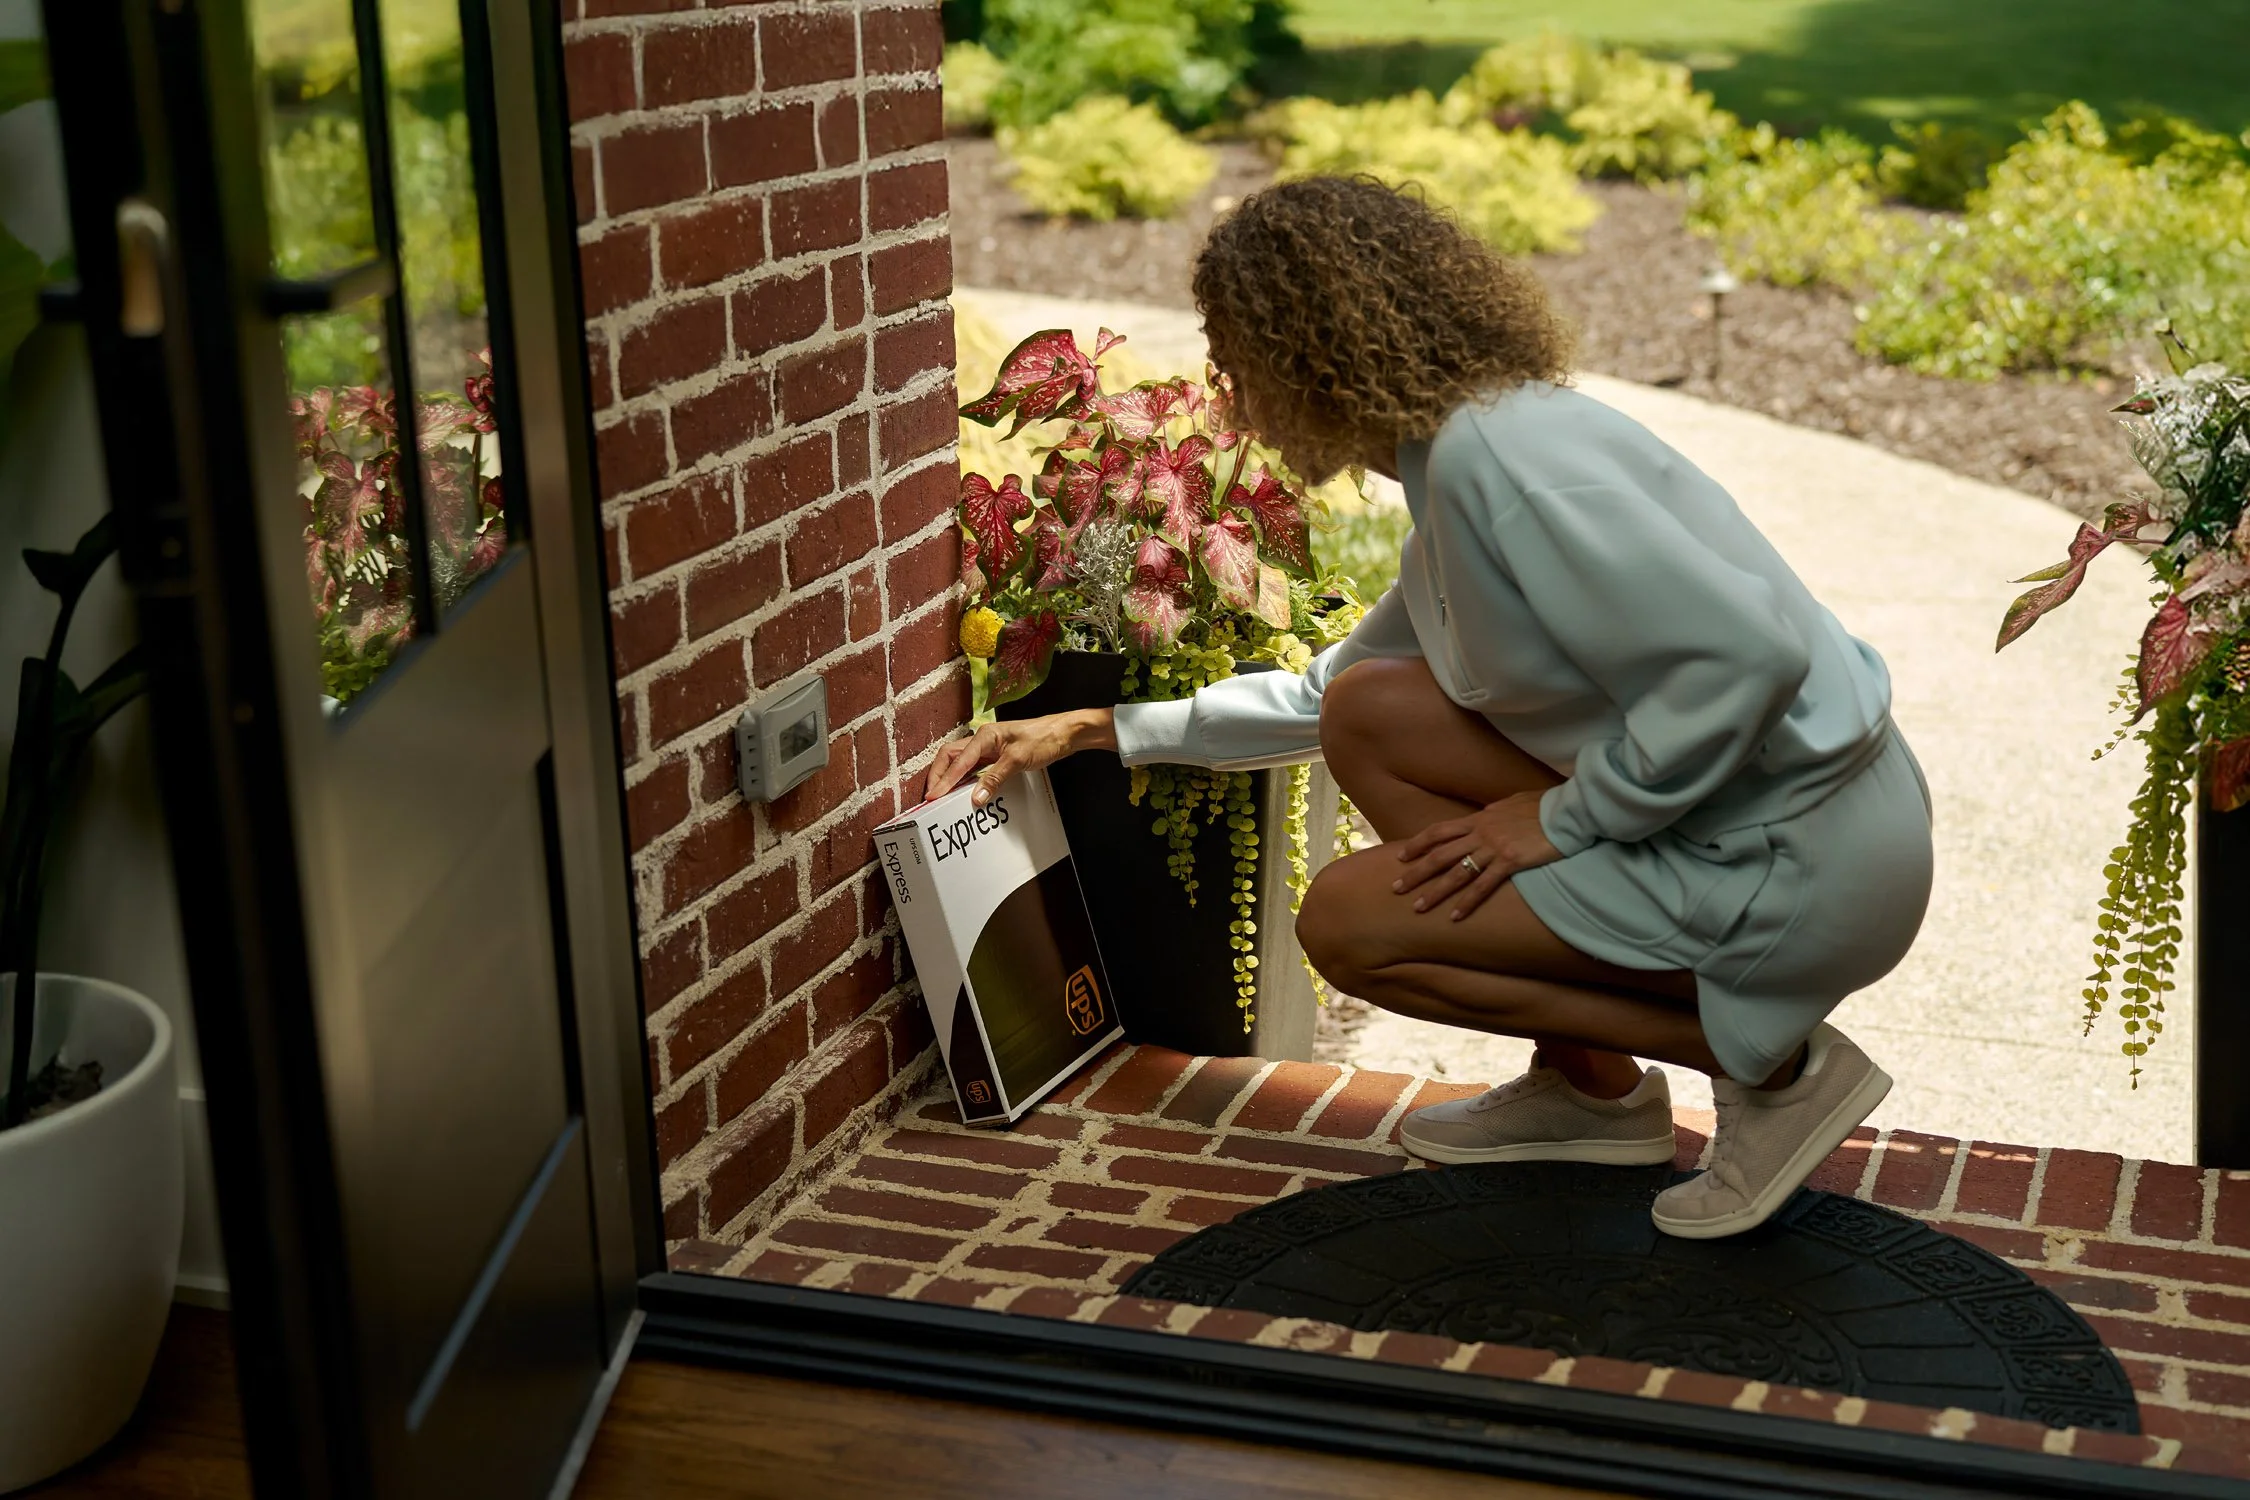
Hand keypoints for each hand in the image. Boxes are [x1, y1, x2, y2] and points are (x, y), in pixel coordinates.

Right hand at [925, 709, 1115, 805]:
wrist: (1065, 734)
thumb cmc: (1044, 739)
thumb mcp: (1018, 760)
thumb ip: (994, 779)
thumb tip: (975, 798)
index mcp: (984, 736)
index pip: (958, 761)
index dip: (944, 780)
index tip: (933, 796)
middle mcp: (983, 739)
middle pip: (951, 757)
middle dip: (939, 775)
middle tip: (931, 795)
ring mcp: (989, 747)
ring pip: (960, 761)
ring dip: (950, 777)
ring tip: (941, 794)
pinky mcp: (997, 755)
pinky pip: (974, 767)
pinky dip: (964, 778)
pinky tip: (963, 789)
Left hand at [1392, 791, 1562, 920]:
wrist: (1567, 809)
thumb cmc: (1545, 805)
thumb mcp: (1512, 803)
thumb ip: (1494, 811)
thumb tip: (1486, 814)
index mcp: (1479, 818)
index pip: (1439, 831)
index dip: (1418, 844)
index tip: (1401, 856)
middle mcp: (1481, 833)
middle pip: (1439, 854)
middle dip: (1416, 872)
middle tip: (1396, 888)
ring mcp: (1494, 848)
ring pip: (1455, 873)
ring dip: (1435, 892)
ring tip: (1417, 908)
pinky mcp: (1510, 862)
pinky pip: (1483, 886)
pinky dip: (1467, 902)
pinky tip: (1455, 916)